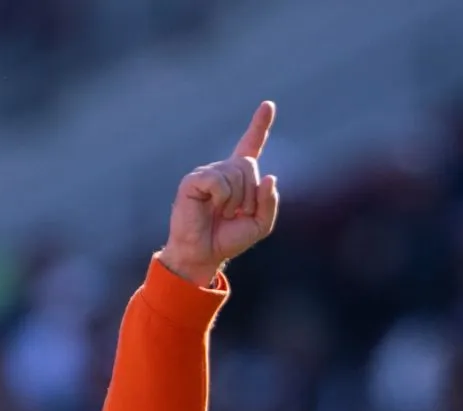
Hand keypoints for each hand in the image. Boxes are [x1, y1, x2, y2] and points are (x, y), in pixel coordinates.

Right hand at [159, 102, 280, 286]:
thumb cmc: (228, 239)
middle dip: (250, 195)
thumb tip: (269, 176)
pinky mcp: (193, 180)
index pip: (251, 145)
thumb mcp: (260, 225)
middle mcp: (222, 170)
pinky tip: (211, 208)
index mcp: (238, 178)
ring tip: (221, 214)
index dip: (260, 125)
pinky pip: (220, 182)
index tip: (268, 105)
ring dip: (236, 201)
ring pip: (236, 175)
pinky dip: (222, 199)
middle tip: (234, 214)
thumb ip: (269, 202)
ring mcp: (207, 173)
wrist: (203, 253)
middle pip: (249, 166)